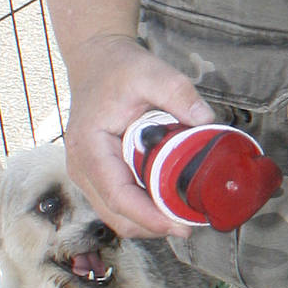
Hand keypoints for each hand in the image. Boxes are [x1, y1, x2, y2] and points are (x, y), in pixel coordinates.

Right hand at [62, 35, 215, 239]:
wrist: (96, 61)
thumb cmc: (120, 68)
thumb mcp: (152, 72)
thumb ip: (179, 93)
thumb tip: (207, 120)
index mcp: (90, 147)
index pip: (119, 196)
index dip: (150, 217)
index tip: (182, 226)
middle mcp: (80, 166)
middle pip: (116, 215)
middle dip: (153, 226)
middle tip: (192, 225)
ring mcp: (85, 173)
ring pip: (115, 214)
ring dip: (148, 222)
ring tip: (184, 217)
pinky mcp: (95, 174)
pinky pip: (116, 203)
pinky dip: (141, 211)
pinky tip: (167, 205)